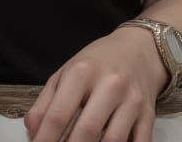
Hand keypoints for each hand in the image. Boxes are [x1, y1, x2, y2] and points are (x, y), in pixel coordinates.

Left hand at [24, 28, 164, 141]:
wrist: (139, 49)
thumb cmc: (97, 63)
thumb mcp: (66, 73)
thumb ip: (45, 103)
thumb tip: (33, 133)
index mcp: (83, 71)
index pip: (58, 115)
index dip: (44, 141)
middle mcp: (110, 83)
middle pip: (86, 131)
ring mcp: (132, 100)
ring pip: (113, 141)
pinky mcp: (149, 114)